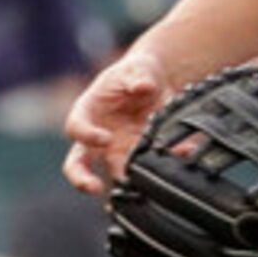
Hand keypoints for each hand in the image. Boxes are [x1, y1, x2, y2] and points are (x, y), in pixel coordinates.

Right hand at [64, 50, 174, 193]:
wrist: (157, 84)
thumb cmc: (136, 73)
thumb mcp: (137, 68)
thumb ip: (138, 77)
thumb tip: (143, 87)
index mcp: (87, 112)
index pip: (75, 128)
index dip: (87, 135)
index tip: (105, 138)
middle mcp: (96, 138)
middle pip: (78, 164)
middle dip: (81, 179)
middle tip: (93, 188)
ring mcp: (116, 151)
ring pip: (113, 174)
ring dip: (128, 181)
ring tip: (146, 181)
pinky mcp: (138, 157)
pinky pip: (147, 169)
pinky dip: (164, 167)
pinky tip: (181, 154)